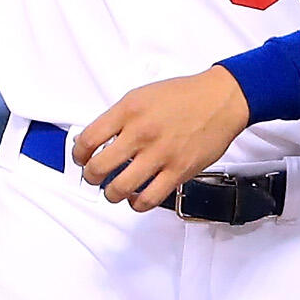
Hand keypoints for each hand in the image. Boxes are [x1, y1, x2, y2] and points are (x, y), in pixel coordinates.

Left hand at [74, 68, 250, 209]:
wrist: (220, 99)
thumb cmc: (183, 96)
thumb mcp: (140, 96)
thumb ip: (115, 118)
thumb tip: (90, 140)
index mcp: (129, 111)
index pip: (88, 140)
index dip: (78, 155)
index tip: (81, 158)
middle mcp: (142, 133)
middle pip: (98, 168)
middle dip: (91, 176)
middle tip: (95, 176)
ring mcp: (160, 154)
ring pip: (119, 188)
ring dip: (111, 193)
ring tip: (113, 189)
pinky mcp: (179, 171)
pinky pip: (149, 199)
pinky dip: (137, 204)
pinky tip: (136, 198)